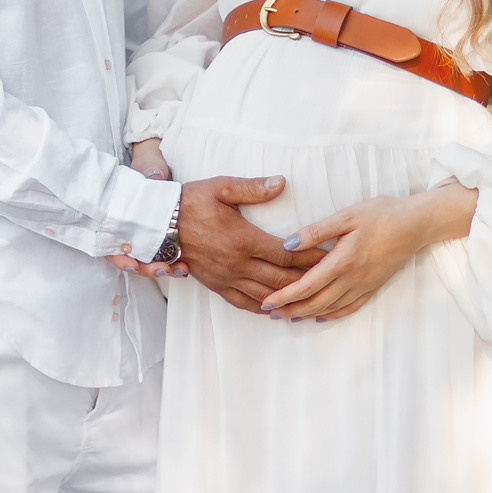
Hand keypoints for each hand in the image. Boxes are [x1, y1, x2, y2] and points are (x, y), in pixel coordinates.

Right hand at [107, 140, 185, 277]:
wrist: (159, 167)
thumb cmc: (149, 166)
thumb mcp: (148, 165)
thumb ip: (150, 169)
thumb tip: (155, 176)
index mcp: (118, 217)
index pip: (112, 245)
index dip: (120, 259)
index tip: (133, 264)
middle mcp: (128, 231)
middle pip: (129, 260)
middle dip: (146, 269)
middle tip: (163, 269)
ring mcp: (143, 237)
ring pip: (146, 262)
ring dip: (161, 269)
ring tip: (180, 269)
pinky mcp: (159, 240)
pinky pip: (162, 258)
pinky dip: (171, 265)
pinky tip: (184, 266)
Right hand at [176, 175, 316, 313]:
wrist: (160, 223)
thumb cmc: (192, 201)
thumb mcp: (221, 187)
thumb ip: (253, 187)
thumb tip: (281, 183)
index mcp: (243, 239)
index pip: (287, 254)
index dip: (311, 258)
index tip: (330, 257)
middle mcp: (237, 264)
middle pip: (282, 279)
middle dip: (309, 280)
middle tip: (330, 280)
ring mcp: (227, 278)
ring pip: (266, 295)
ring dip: (290, 299)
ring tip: (312, 298)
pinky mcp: (216, 285)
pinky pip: (244, 303)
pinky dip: (264, 308)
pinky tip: (278, 310)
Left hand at [258, 183, 478, 321]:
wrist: (417, 224)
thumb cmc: (382, 214)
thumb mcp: (347, 215)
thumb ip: (317, 231)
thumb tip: (288, 244)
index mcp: (343, 261)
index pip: (307, 285)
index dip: (285, 296)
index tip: (266, 302)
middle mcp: (353, 279)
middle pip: (316, 302)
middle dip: (291, 310)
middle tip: (270, 313)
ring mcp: (365, 285)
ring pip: (331, 308)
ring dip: (308, 314)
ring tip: (288, 316)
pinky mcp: (374, 286)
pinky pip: (350, 307)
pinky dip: (332, 315)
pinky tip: (320, 316)